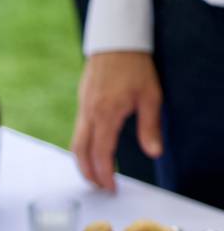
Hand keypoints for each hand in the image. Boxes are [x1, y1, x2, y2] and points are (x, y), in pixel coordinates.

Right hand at [71, 51, 162, 191]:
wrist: (115, 42)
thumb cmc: (136, 67)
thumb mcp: (151, 96)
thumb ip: (150, 127)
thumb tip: (154, 152)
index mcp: (106, 114)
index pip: (102, 153)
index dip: (105, 174)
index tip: (111, 188)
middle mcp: (89, 114)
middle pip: (81, 152)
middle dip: (88, 173)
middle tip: (99, 187)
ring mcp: (83, 108)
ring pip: (76, 143)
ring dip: (82, 163)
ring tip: (94, 174)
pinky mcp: (82, 103)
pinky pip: (78, 131)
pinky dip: (82, 148)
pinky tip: (92, 152)